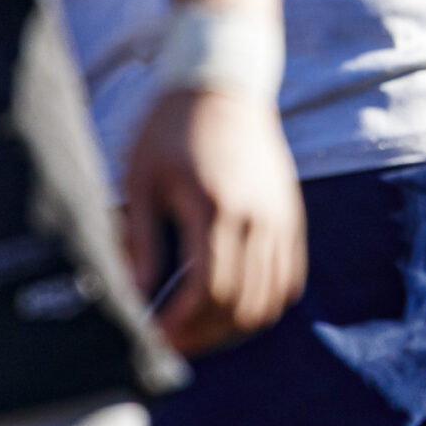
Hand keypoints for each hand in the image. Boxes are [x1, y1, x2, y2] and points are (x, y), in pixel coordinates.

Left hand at [122, 88, 306, 355]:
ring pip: (270, 298)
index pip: (206, 292)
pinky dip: (265, 303)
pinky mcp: (290, 213)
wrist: (223, 82)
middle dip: (205, 335)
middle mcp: (256, 216)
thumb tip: (135, 297)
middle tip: (173, 343)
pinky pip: (289, 276)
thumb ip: (141, 243)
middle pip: (241, 304)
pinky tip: (234, 307)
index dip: (179, 326)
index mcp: (215, 207)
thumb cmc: (171, 128)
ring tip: (201, 330)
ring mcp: (280, 216)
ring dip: (235, 326)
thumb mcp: (141, 180)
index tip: (153, 337)